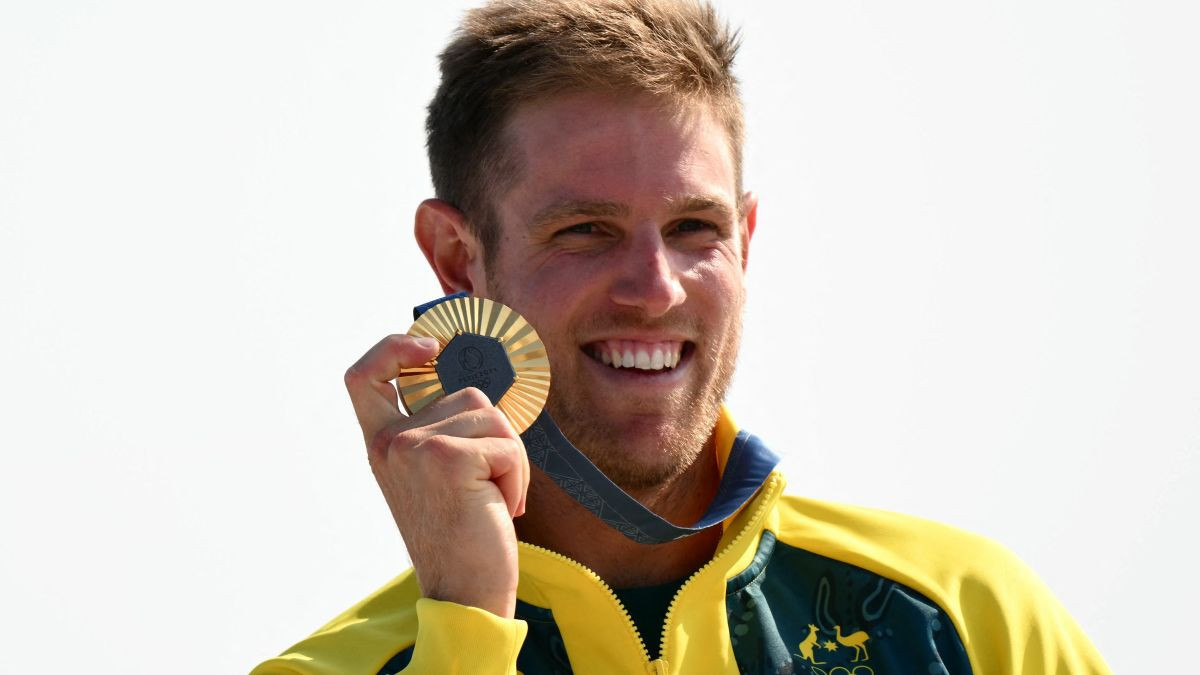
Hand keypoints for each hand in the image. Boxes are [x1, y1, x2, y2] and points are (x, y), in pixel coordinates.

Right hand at [344, 334, 529, 617]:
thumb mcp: (433, 475)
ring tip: (492, 499)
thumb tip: (469, 383)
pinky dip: (517, 477)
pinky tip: (501, 509)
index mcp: (380, 444)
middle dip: (495, 434)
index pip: (364, 376)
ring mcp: (414, 447)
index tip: (430, 347)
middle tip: (489, 484)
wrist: (464, 594)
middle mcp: (389, 442)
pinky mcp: (448, 458)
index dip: (394, 347)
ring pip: (493, 417)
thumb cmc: (461, 535)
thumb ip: (437, 430)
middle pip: (466, 394)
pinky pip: (507, 446)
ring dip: (509, 458)